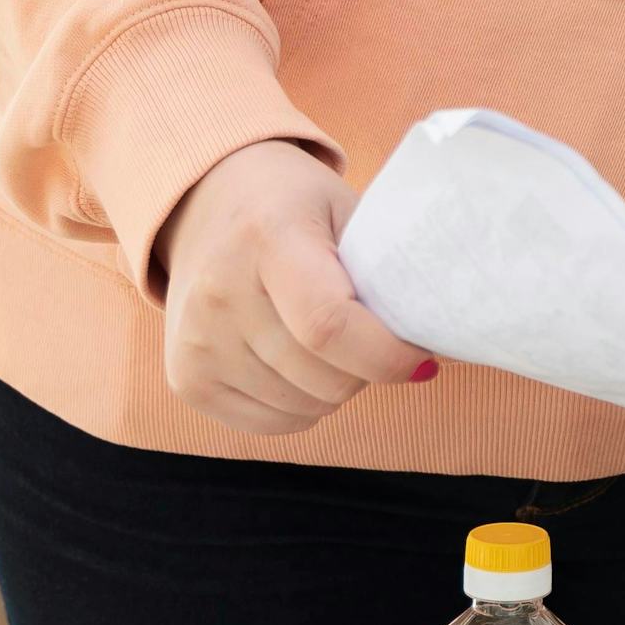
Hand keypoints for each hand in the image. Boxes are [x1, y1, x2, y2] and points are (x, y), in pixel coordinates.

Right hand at [154, 139, 427, 434]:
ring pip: (302, 406)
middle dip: (370, 370)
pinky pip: (271, 423)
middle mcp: (219, 293)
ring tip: (333, 341)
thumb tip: (440, 338)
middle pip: (321, 375)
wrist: (203, 201)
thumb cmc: (294, 206)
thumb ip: (386, 269)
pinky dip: (304, 404)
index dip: (386, 355)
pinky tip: (301, 362)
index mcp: (268, 238)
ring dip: (338, 386)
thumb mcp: (345, 210)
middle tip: (376, 337)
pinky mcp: (184, 378)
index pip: (328, 325)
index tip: (421, 357)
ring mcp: (194, 341)